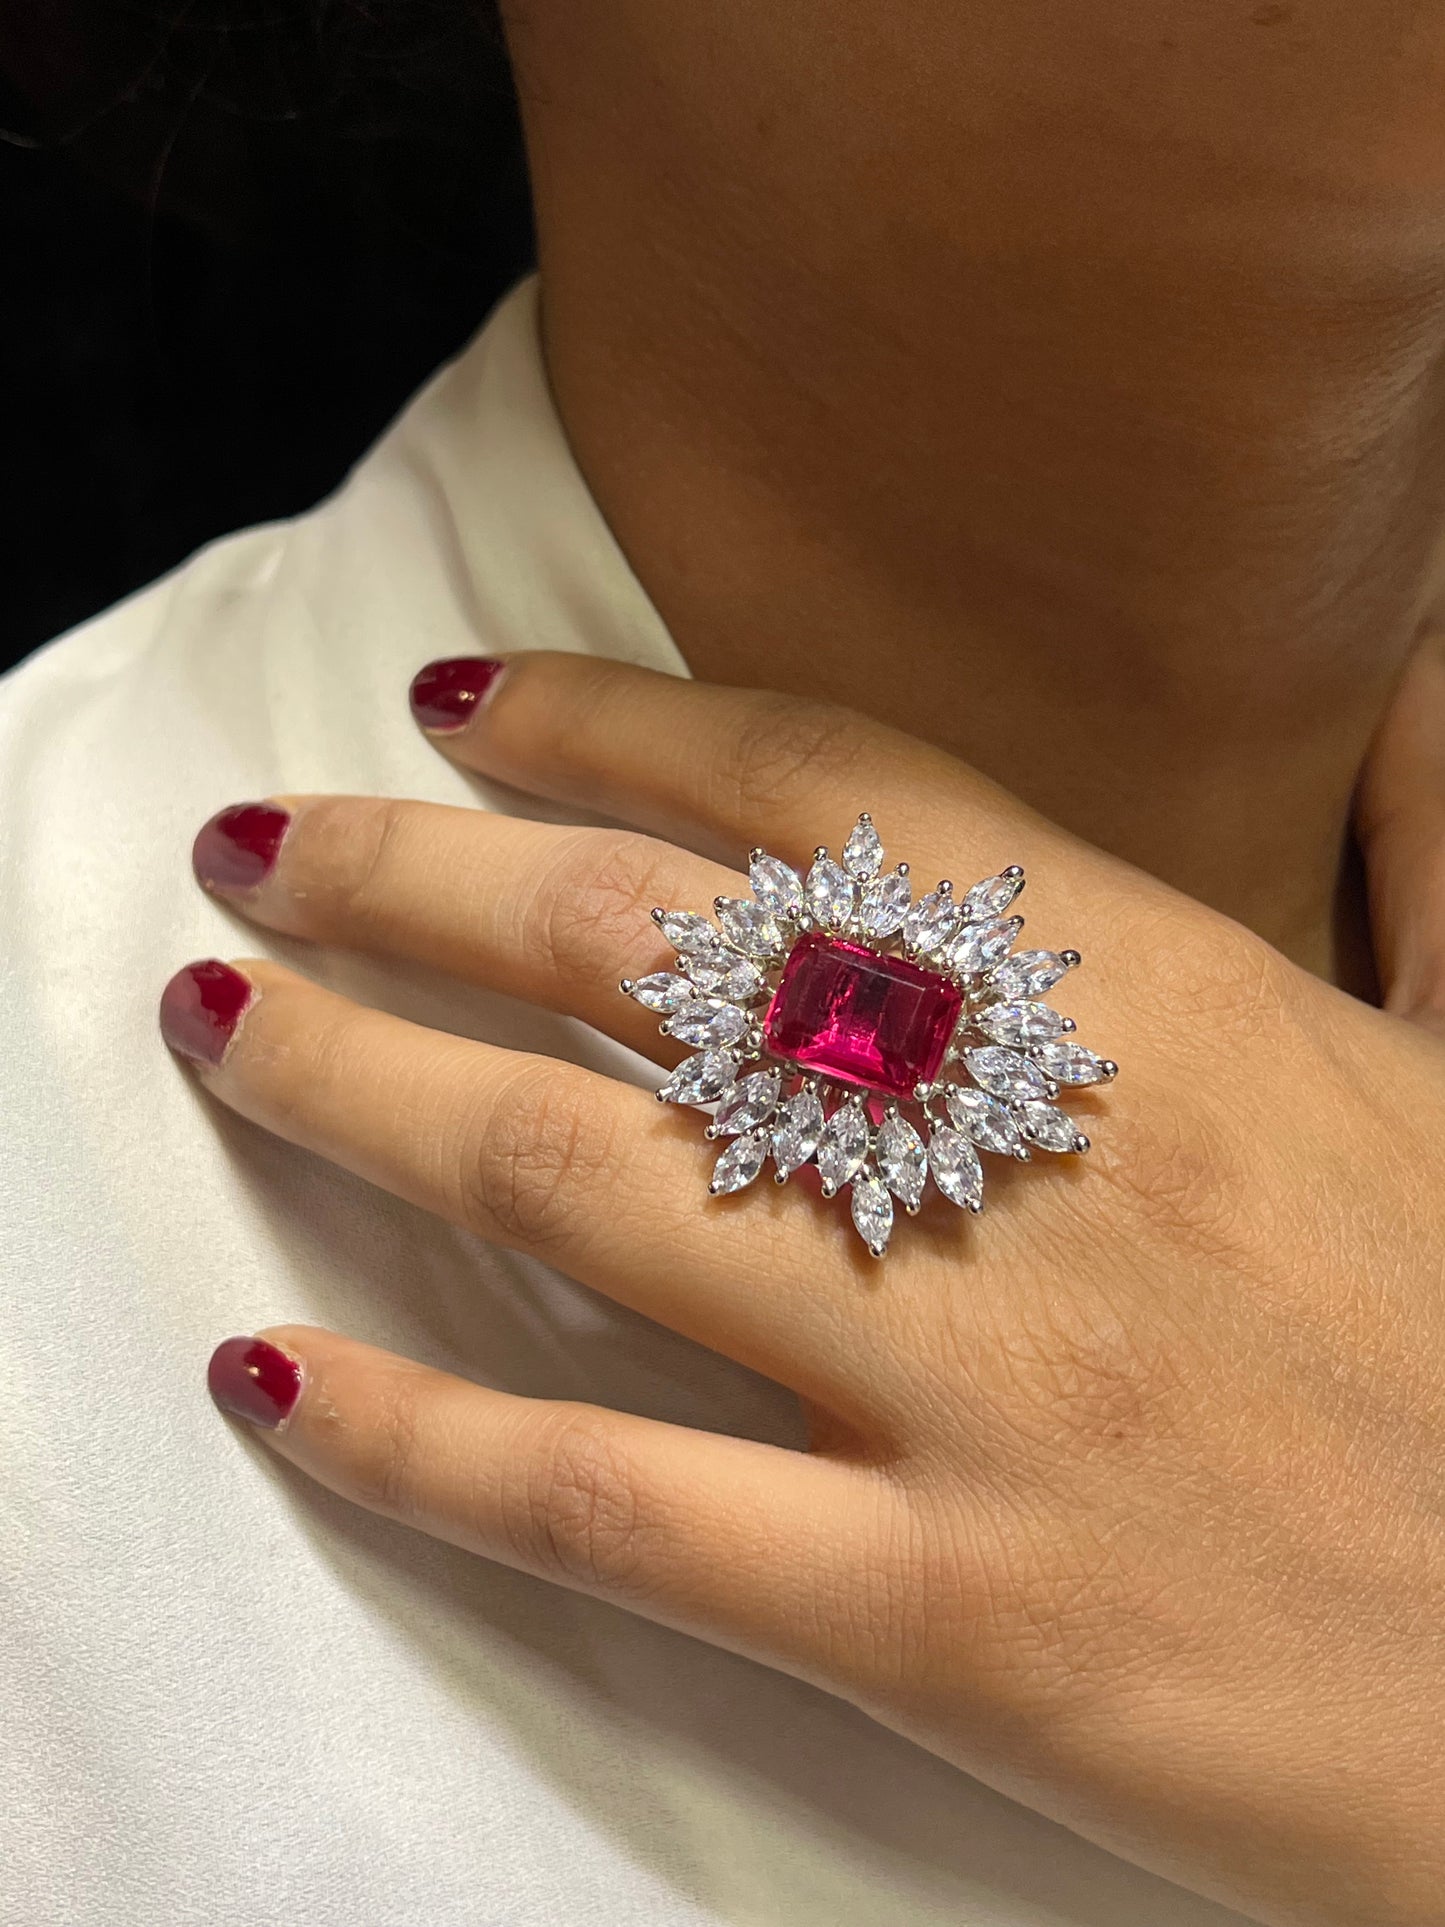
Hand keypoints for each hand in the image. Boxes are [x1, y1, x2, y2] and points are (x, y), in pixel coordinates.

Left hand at [162, 653, 1444, 1926]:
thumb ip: (1424, 845)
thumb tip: (1399, 670)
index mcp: (1163, 1006)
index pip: (823, 795)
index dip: (607, 722)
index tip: (460, 701)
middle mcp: (1036, 1162)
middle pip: (641, 953)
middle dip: (410, 875)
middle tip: (264, 847)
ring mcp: (977, 1391)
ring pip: (579, 1184)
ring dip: (356, 1086)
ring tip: (225, 1025)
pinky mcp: (942, 1620)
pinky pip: (605, 1502)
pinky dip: (413, 1435)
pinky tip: (280, 1373)